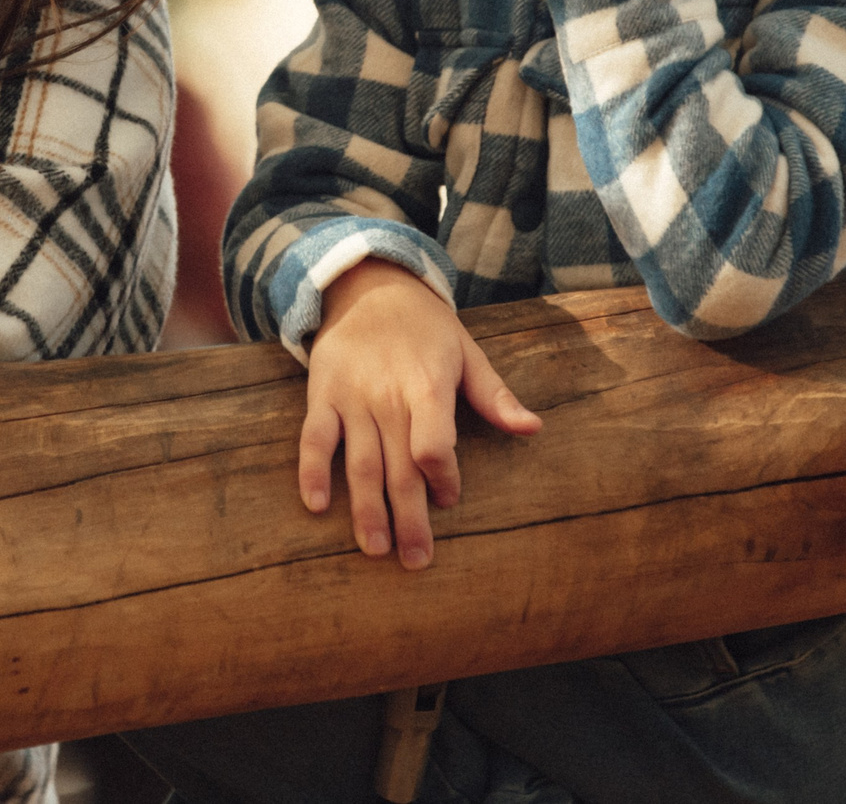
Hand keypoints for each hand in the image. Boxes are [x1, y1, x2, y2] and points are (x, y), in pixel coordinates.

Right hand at [299, 258, 541, 569]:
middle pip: (398, 466)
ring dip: (366, 508)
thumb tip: (533, 428)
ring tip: (375, 549)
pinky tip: (317, 505)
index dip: (443, 477)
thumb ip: (495, 396)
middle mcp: (387, 396)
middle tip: (415, 560)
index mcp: (428, 385)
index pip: (433, 444)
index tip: (448, 498)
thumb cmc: (426, 327)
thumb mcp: (467, 352)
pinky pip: (314, 438)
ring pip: (358, 461)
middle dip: (408, 517)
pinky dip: (312, 471)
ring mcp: (351, 397)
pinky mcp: (322, 396)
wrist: (368, 286)